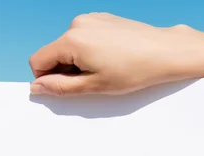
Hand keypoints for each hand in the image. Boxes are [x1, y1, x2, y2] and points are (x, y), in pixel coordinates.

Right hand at [29, 13, 203, 95]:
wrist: (166, 52)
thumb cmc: (135, 70)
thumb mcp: (93, 86)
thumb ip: (60, 87)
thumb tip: (37, 87)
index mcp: (71, 40)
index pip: (37, 61)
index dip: (46, 79)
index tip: (67, 88)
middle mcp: (77, 24)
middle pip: (53, 52)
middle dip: (65, 70)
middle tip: (93, 81)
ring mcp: (91, 19)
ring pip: (69, 46)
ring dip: (79, 61)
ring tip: (105, 69)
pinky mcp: (103, 18)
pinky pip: (84, 37)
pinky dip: (90, 50)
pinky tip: (111, 58)